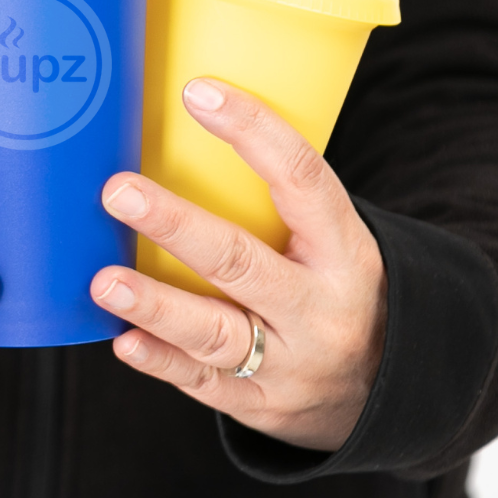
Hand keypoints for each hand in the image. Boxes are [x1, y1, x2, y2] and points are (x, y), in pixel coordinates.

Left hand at [91, 79, 386, 450]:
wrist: (393, 394)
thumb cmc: (336, 290)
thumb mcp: (333, 242)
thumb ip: (278, 201)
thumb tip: (187, 123)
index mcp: (344, 250)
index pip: (302, 177)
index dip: (252, 130)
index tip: (197, 93)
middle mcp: (320, 306)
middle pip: (242, 261)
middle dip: (176, 225)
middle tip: (117, 191)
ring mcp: (292, 362)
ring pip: (217, 333)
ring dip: (155, 305)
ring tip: (104, 281)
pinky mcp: (264, 405)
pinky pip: (205, 384)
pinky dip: (162, 362)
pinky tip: (123, 341)